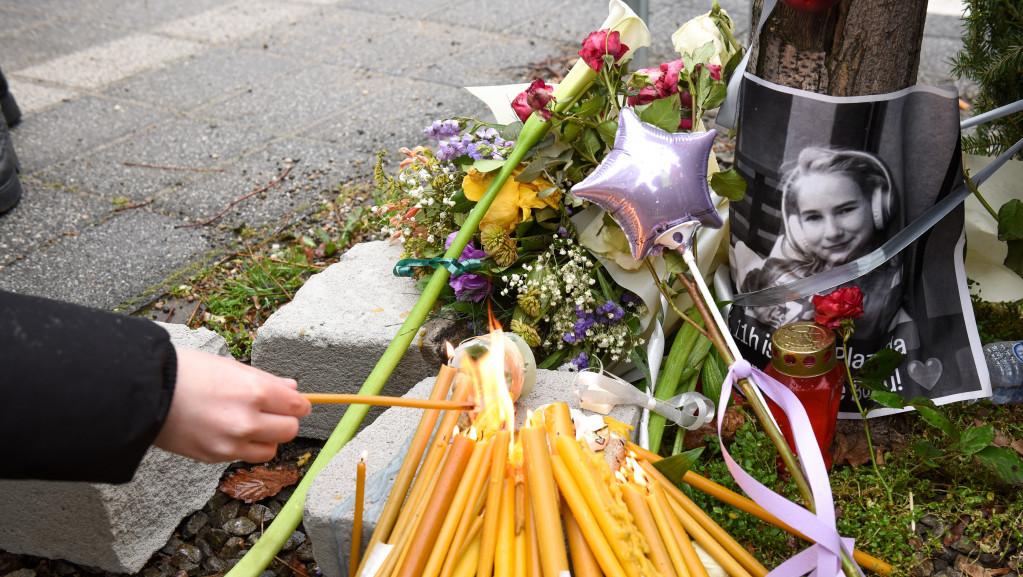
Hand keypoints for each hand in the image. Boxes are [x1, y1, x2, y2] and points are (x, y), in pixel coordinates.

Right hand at [154, 347, 311, 462]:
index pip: (298, 407)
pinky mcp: (214, 457)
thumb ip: (266, 381)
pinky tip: (228, 431)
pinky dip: (244, 447)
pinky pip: (245, 456)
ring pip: (271, 449)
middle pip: (290, 430)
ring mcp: (231, 442)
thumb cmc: (187, 372)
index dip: (299, 405)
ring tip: (248, 424)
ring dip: (266, 438)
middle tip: (272, 413)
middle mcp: (247, 420)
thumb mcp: (231, 367)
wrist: (144, 392)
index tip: (295, 404)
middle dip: (285, 421)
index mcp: (255, 391)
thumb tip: (293, 388)